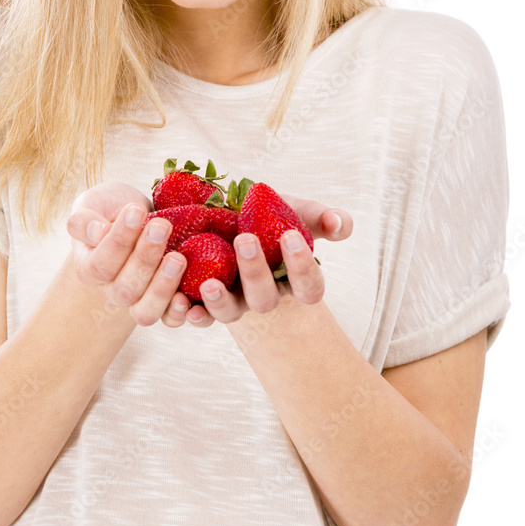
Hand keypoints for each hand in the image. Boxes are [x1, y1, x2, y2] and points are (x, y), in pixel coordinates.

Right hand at [66, 182, 193, 327]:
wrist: (140, 218)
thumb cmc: (113, 209)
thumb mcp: (94, 204)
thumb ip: (84, 219)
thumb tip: (98, 232)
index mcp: (89, 269)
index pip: (100, 263)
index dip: (119, 239)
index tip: (136, 210)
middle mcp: (112, 291)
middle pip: (126, 288)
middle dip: (145, 257)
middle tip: (162, 226)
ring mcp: (139, 301)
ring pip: (146, 310)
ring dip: (163, 286)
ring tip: (178, 258)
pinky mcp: (165, 303)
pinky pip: (170, 319)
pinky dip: (178, 312)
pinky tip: (188, 294)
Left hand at [192, 197, 352, 325]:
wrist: (225, 212)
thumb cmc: (269, 214)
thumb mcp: (296, 211)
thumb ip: (322, 217)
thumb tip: (340, 224)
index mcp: (292, 280)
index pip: (308, 286)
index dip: (301, 266)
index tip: (290, 236)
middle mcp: (263, 295)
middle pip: (265, 299)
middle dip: (255, 272)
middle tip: (245, 239)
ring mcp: (233, 300)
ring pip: (230, 313)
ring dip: (220, 302)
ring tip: (209, 284)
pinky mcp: (203, 300)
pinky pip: (198, 314)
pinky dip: (191, 313)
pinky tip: (185, 304)